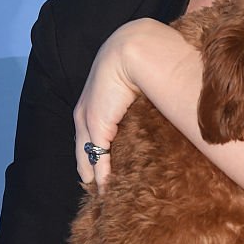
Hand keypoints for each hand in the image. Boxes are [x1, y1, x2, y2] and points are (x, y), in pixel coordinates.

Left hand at [73, 19, 152, 188]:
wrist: (133, 49)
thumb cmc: (141, 59)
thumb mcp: (138, 82)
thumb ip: (140, 98)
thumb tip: (160, 105)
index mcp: (94, 99)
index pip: (90, 133)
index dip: (95, 152)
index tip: (102, 171)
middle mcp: (85, 112)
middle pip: (83, 148)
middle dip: (90, 168)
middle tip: (99, 191)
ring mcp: (89, 119)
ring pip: (87, 155)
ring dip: (95, 176)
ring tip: (103, 195)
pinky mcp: (97, 126)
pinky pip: (97, 157)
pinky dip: (102, 176)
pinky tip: (106, 189)